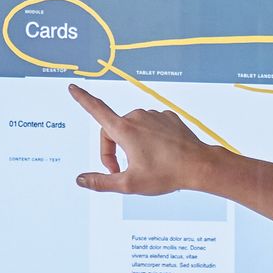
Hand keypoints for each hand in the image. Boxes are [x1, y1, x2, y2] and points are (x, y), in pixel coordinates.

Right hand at [70, 86, 217, 196]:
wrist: (199, 166)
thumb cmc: (165, 175)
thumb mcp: (129, 184)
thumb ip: (102, 182)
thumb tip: (80, 180)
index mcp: (124, 130)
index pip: (96, 110)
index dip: (82, 99)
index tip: (72, 88)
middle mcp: (137, 116)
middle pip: (113, 130)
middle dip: (111, 149)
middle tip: (120, 171)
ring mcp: (154, 115)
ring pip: (133, 129)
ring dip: (131, 144)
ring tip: (144, 164)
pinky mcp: (168, 117)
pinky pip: (151, 126)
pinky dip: (149, 139)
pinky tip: (160, 153)